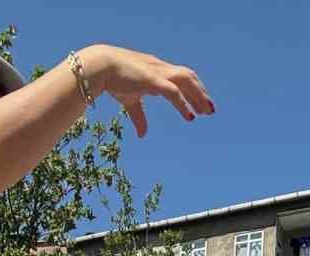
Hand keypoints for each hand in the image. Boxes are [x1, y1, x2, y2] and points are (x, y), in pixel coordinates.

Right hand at [89, 46, 214, 136]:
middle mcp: (160, 68)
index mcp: (156, 70)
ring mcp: (157, 73)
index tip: (200, 104)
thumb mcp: (129, 100)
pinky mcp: (152, 80)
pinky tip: (190, 116)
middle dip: (200, 93)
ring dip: (198, 96)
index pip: (181, 76)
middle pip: (188, 77)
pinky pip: (173, 92)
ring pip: (186, 81)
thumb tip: (143, 135)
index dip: (192, 89)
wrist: (99, 67)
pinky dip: (183, 103)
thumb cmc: (112, 80)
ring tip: (206, 112)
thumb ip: (138, 116)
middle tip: (210, 110)